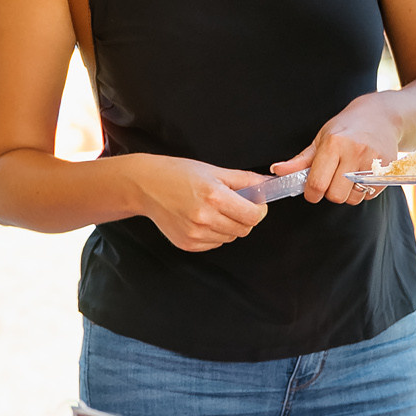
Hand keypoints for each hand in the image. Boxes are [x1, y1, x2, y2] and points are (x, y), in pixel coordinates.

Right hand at [131, 156, 268, 251]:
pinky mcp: (187, 244)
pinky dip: (214, 234)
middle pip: (244, 229)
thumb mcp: (215, 170)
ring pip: (230, 238)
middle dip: (245, 218)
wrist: (147, 186)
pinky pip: (214, 244)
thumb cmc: (179, 174)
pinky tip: (202, 219)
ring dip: (229, 226)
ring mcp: (195, 234)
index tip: (256, 204)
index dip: (259, 210)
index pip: (253, 216)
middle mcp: (205, 218)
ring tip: (214, 210)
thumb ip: (245, 180)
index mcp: (215, 197)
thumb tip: (268, 185)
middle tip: (234, 205)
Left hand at [271, 96, 401, 203]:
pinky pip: (368, 195)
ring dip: (347, 193)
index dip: (311, 193)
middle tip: (332, 179)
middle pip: (335, 195)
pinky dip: (363, 191)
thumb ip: (300, 160)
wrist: (381, 116)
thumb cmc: (346, 128)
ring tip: (349, 175)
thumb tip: (277, 171)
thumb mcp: (321, 139)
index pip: (317, 184)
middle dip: (330, 193)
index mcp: (333, 144)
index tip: (312, 189)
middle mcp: (354, 152)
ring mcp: (372, 161)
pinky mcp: (386, 169)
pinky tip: (362, 174)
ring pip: (353, 198)